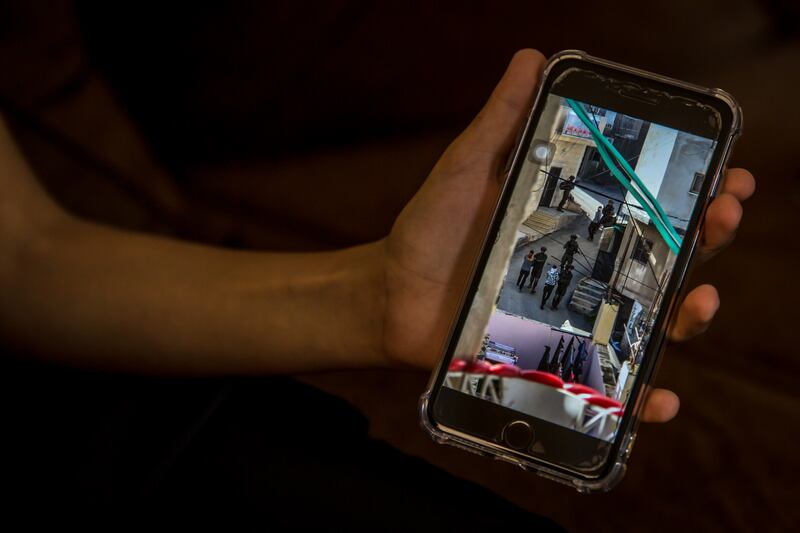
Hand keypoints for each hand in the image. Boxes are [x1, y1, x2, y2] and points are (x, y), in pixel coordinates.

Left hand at [380, 49, 754, 422]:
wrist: (392, 295)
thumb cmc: (431, 229)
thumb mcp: (468, 169)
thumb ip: (502, 123)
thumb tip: (532, 59)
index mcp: (573, 219)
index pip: (648, 202)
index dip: (694, 189)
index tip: (726, 175)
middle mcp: (584, 267)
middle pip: (666, 255)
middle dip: (709, 236)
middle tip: (723, 216)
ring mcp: (574, 315)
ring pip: (652, 319)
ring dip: (691, 313)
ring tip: (702, 300)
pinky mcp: (555, 357)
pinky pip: (609, 380)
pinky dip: (641, 396)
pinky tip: (658, 398)